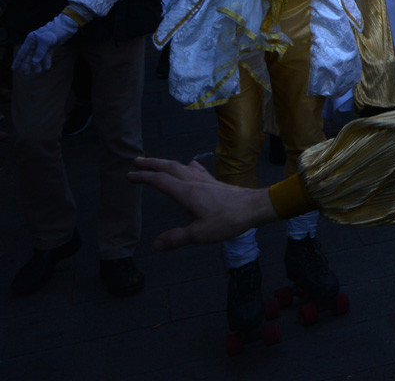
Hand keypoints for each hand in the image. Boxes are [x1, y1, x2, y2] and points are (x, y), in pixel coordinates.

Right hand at [14, 13, 79, 74]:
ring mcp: (43, 45)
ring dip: (37, 64)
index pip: (22, 52)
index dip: (17, 61)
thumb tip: (34, 62)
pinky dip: (46, 61)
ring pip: (37, 57)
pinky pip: (46, 56)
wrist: (68, 25)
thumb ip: (40, 52)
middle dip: (27, 65)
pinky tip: (47, 67)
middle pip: (29, 56)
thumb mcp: (47, 41)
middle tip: (27, 73)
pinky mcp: (50, 46)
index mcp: (31, 39)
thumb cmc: (55, 30)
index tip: (13, 69)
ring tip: (38, 71)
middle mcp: (35, 42)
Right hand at [128, 158, 277, 250]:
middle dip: (151, 163)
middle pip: (169, 167)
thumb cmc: (228, 220)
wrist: (253, 207)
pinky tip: (190, 164)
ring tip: (157, 163)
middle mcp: (194, 182)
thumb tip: (155, 244)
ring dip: (167, 163)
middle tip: (136, 161)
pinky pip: (197, 170)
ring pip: (182, 166)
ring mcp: (205, 180)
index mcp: (186, 193)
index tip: (129, 175)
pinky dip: (187, 166)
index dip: (143, 177)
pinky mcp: (214, 183)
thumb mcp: (200, 234)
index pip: (160, 181)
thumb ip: (177, 238)